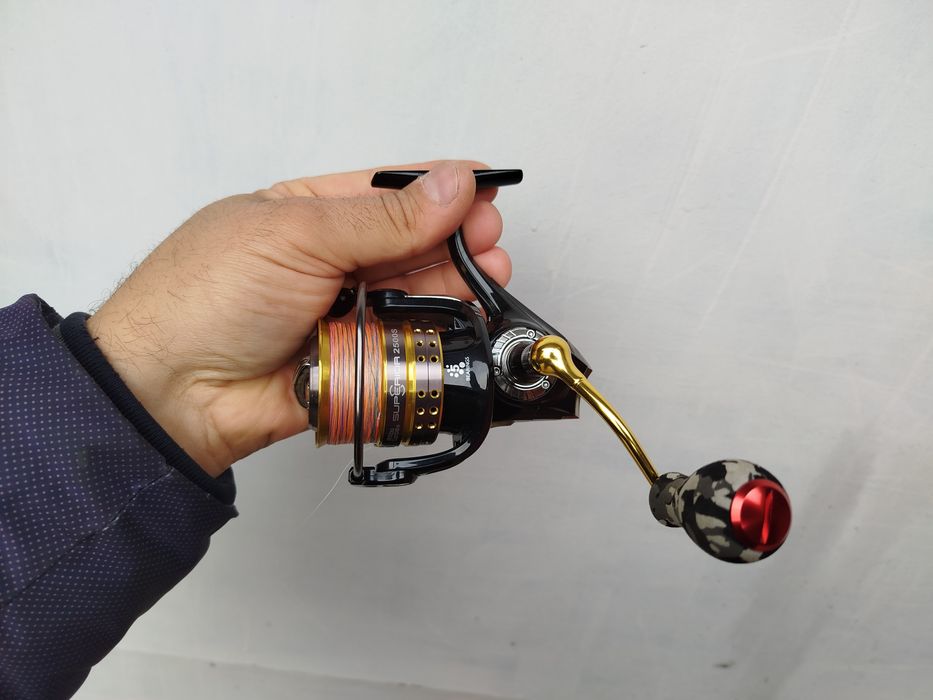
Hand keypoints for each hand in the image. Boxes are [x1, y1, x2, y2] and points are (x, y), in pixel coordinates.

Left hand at [86, 161, 509, 476]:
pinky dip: (437, 333)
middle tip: (490, 239)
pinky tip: (463, 319)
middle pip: (410, 243)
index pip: (387, 191)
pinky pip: (406, 344)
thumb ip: (383, 219)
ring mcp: (344, 312)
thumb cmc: (209, 298)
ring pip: (415, 294)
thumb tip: (452, 184)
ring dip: (455, 283)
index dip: (439, 186)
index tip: (486, 185)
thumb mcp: (298, 236)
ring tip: (488, 275)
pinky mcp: (356, 361)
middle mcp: (330, 261)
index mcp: (308, 213)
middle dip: (455, 238)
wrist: (173, 394)